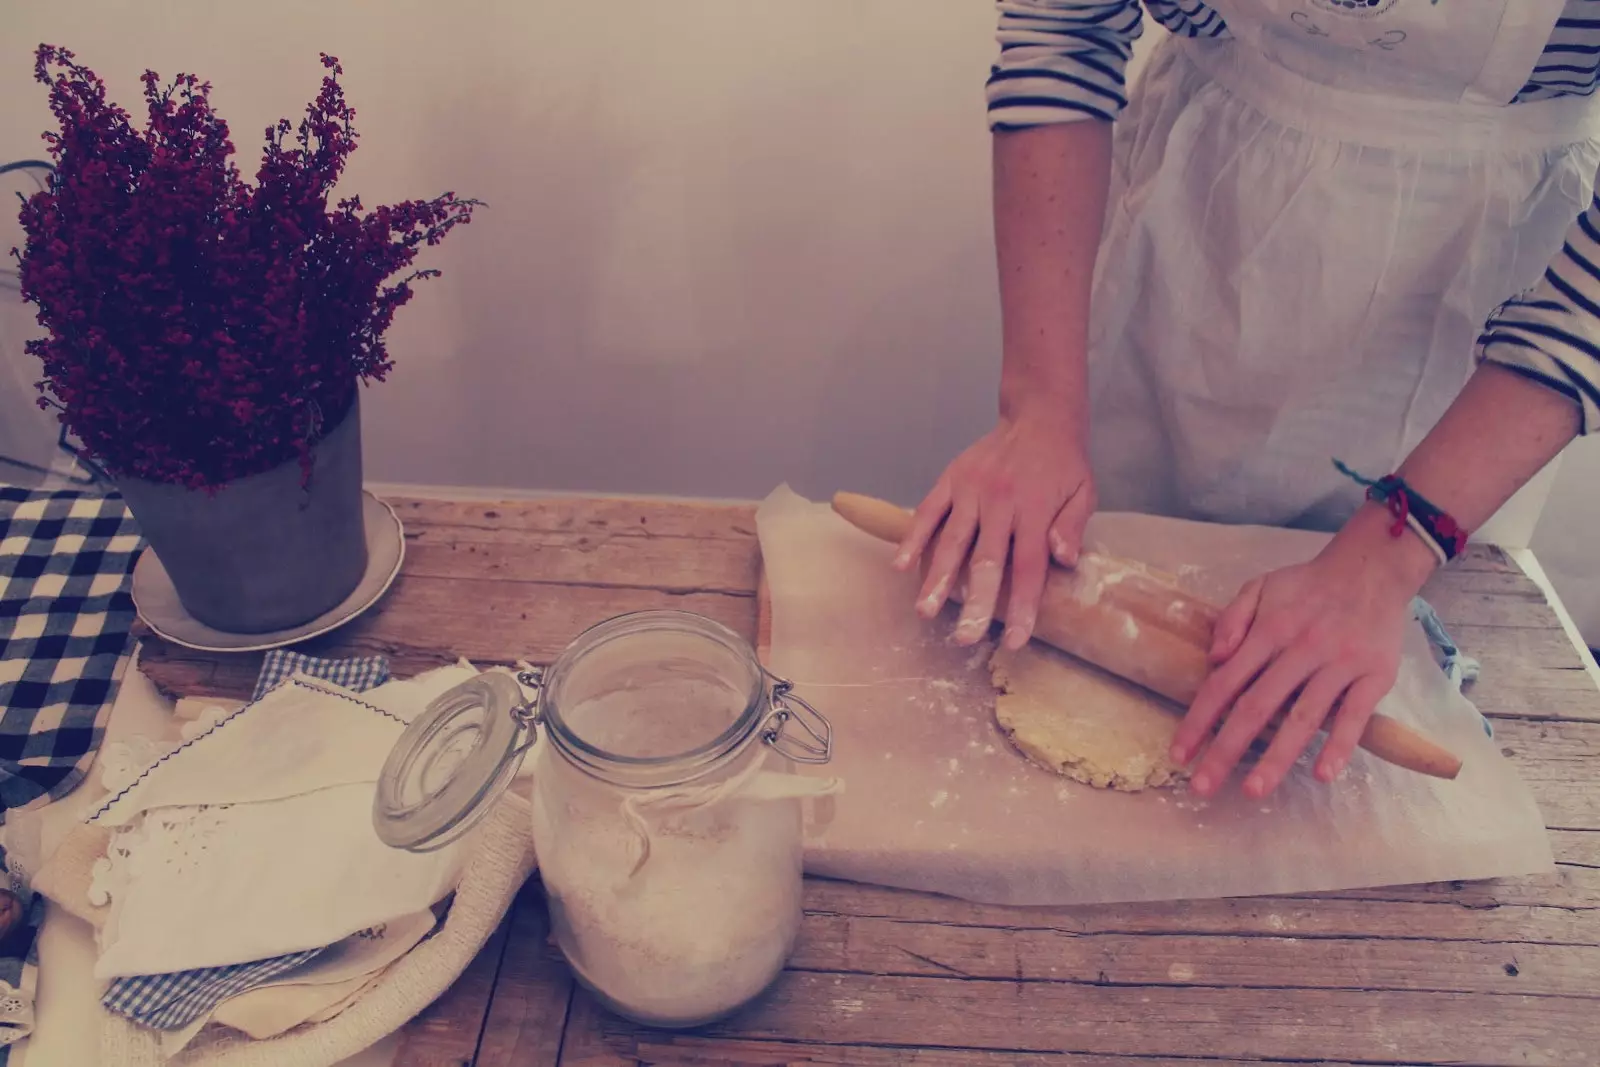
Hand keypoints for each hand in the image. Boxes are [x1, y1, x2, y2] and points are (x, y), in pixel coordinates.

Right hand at [893, 404, 1094, 650]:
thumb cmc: (1063, 463)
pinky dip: (913, 539)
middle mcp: (1001, 501)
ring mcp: (971, 490)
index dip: (1021, 605)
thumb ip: (1073, 525)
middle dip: (975, 603)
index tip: (1014, 639)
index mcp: (1036, 509)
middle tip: (964, 638)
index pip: (1028, 566)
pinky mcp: (950, 479)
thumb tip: (1063, 560)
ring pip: (951, 541)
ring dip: (937, 579)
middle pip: (986, 560)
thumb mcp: (1084, 491)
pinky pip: (928, 512)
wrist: (1039, 415)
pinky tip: (900, 566)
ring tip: (925, 611)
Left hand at [1170, 506, 1436, 797]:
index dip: (1199, 721)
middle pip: (1257, 707)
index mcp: (1268, 631)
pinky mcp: (1375, 676)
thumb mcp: (1261, 587)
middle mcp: (1300, 650)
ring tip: (1253, 790)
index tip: (1179, 755)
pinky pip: (1355, 716)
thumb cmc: (1309, 585)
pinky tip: (1323, 775)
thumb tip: (1213, 658)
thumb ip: (1232, 618)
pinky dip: (1340, 746)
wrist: (1373, 568)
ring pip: (1303, 718)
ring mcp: (1339, 665)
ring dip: (1277, 758)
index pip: (1225, 683)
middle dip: (1226, 750)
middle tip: (1202, 788)